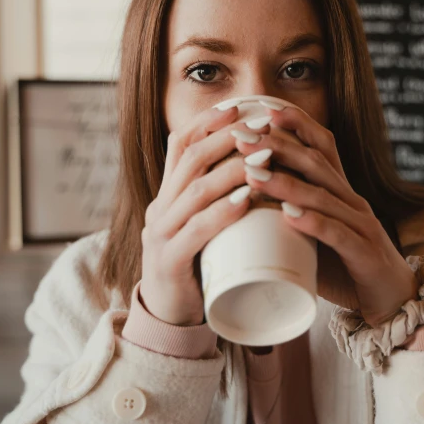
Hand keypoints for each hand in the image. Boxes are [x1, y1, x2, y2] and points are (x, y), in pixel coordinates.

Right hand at [140, 105, 269, 325]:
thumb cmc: (196, 266)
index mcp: (167, 195)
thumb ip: (216, 200)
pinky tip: (247, 201)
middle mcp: (160, 208)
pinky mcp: (170, 262)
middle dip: (226, 138)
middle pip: (190, 159)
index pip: (180, 145)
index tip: (239, 106)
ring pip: (195, 190)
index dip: (208, 122)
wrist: (169, 317)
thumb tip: (254, 166)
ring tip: (264, 157)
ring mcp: (161, 234)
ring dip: (232, 170)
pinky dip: (223, 212)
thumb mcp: (201, 225)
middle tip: (261, 126)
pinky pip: (196, 231)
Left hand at [235, 106, 418, 326]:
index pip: (321, 146)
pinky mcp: (365, 254)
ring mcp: (361, 225)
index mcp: (340, 191)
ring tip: (253, 174)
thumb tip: (240, 204)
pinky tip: (290, 217)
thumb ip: (287, 217)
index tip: (262, 110)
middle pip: (316, 163)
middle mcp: (352, 200)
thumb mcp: (315, 233)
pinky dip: (314, 224)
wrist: (394, 301)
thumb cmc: (346, 265)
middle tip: (242, 137)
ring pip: (322, 196)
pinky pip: (338, 234)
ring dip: (286, 184)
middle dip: (278, 146)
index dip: (296, 125)